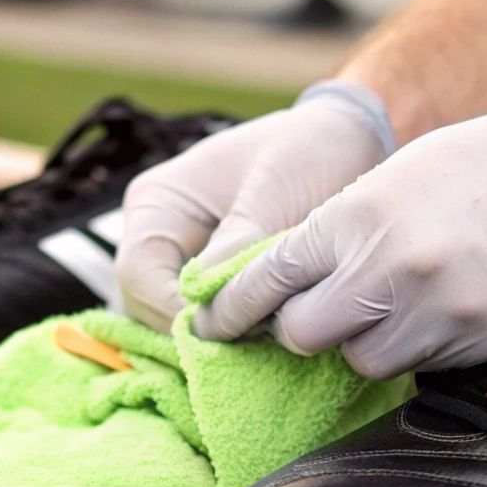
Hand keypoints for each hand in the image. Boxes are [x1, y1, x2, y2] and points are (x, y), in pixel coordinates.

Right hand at [116, 81, 394, 330]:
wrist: (348, 143)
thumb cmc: (308, 152)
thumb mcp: (277, 190)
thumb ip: (242, 243)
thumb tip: (206, 301)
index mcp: (158, 203)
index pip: (138, 274)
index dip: (173, 311)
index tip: (229, 330)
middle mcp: (161, 236)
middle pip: (148, 308)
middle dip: (197, 332)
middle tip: (255, 343)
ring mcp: (185, 262)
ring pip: (176, 323)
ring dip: (217, 339)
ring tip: (267, 342)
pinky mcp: (218, 283)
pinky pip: (211, 322)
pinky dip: (236, 336)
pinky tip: (272, 340)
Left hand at [194, 84, 486, 378]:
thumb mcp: (409, 170)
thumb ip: (350, 222)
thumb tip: (299, 272)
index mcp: (361, 214)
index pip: (267, 278)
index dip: (232, 307)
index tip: (213, 321)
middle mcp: (389, 271)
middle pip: (302, 336)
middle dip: (304, 328)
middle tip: (323, 310)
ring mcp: (436, 315)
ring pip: (361, 362)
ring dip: (365, 343)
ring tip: (398, 306)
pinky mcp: (479, 347)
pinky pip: (420, 368)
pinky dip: (418, 350)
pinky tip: (444, 313)